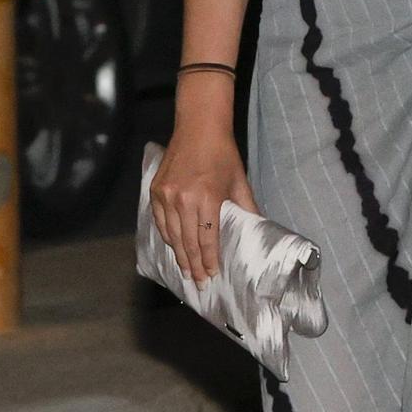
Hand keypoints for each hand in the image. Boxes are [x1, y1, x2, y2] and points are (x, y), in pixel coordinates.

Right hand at [148, 128, 257, 287]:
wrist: (198, 128)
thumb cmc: (223, 154)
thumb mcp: (239, 180)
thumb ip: (246, 206)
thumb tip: (256, 227)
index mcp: (207, 198)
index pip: (207, 238)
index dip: (209, 259)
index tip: (212, 274)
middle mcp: (182, 200)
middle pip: (187, 242)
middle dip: (193, 265)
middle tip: (198, 282)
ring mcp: (165, 196)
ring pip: (170, 235)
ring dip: (178, 255)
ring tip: (186, 270)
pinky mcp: (154, 191)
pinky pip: (159, 222)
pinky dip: (166, 237)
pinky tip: (173, 247)